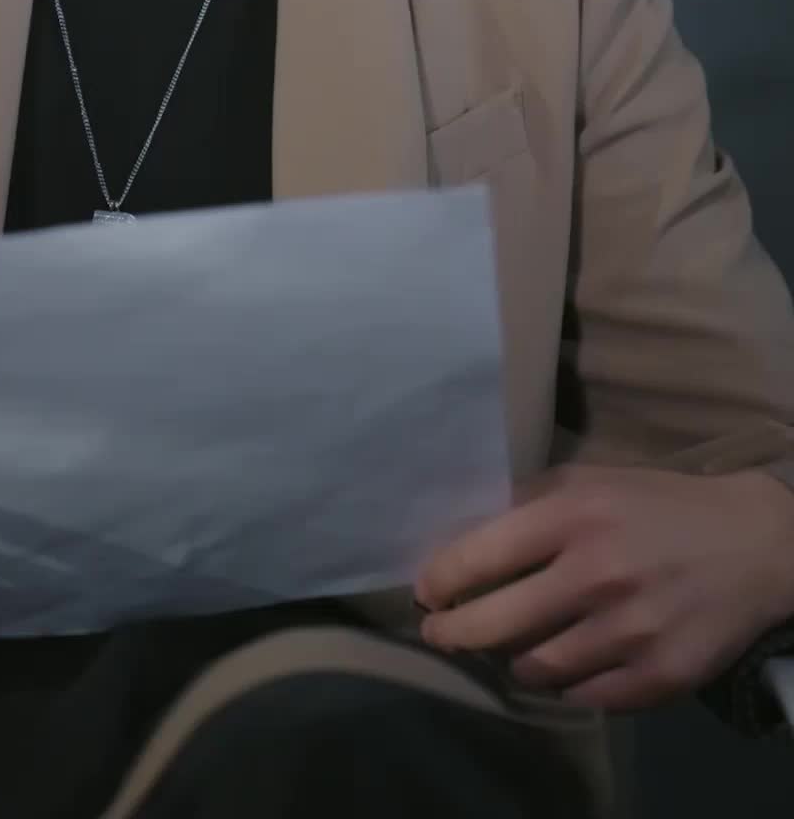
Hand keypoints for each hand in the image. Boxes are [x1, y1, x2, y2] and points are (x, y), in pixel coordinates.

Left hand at [416, 464, 793, 712]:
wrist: (754, 544)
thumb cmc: (659, 506)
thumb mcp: (593, 482)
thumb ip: (531, 503)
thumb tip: (464, 534)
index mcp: (576, 516)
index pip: (481, 555)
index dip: (440, 579)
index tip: (424, 591)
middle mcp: (598, 574)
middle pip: (495, 625)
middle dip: (453, 633)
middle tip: (437, 634)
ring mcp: (630, 631)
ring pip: (536, 668)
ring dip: (513, 660)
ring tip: (509, 649)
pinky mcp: (659, 676)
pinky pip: (585, 696)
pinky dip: (566, 684)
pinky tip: (565, 667)